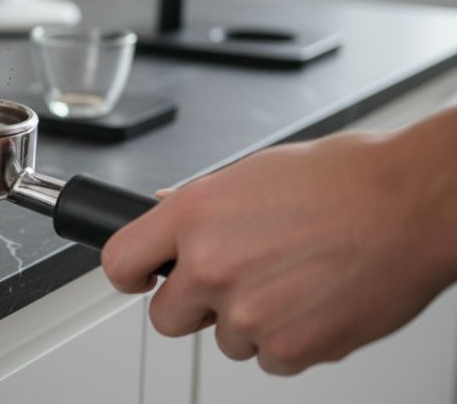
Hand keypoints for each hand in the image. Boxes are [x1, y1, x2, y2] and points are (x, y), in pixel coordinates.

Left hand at [102, 114, 456, 374]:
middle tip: (233, 282)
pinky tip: (313, 301)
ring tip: (292, 280)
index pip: (120, 262)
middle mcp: (211, 266)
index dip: (131, 273)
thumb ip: (201, 204)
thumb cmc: (345, 180)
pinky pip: (270, 359)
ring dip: (249, 321)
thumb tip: (166, 213)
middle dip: (192, 306)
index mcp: (193, 216)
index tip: (144, 277)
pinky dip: (289, 340)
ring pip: (224, 340)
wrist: (412, 205)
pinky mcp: (289, 348)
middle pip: (164, 318)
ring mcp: (247, 312)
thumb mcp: (251, 173)